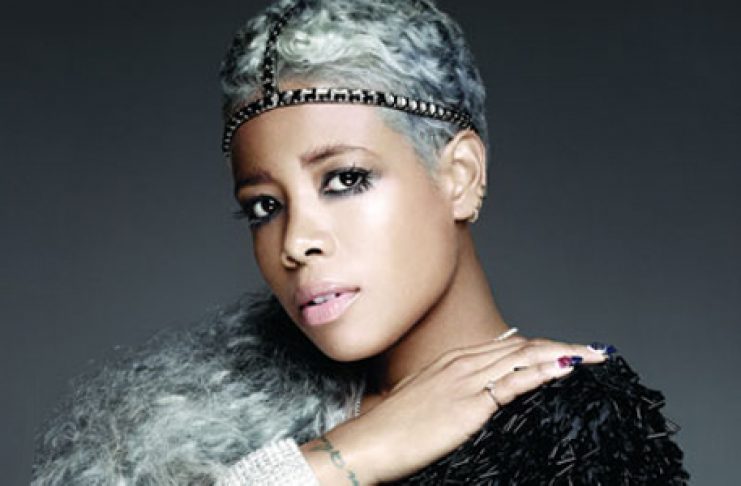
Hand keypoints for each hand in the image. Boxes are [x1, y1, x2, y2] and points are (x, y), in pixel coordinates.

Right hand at [306, 336, 607, 484]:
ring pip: (525, 357)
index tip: (567, 351)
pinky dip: (544, 371)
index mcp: (453, 360)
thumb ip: (452, 393)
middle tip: (595, 350)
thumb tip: (475, 398)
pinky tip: (566, 369)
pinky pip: (515, 381)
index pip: (509, 347)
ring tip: (594, 355)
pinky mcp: (470, 403)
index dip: (542, 347)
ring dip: (564, 353)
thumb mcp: (425, 400)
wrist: (371, 442)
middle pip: (524, 347)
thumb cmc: (393, 428)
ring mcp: (467, 379)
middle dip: (563, 346)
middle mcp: (463, 362)